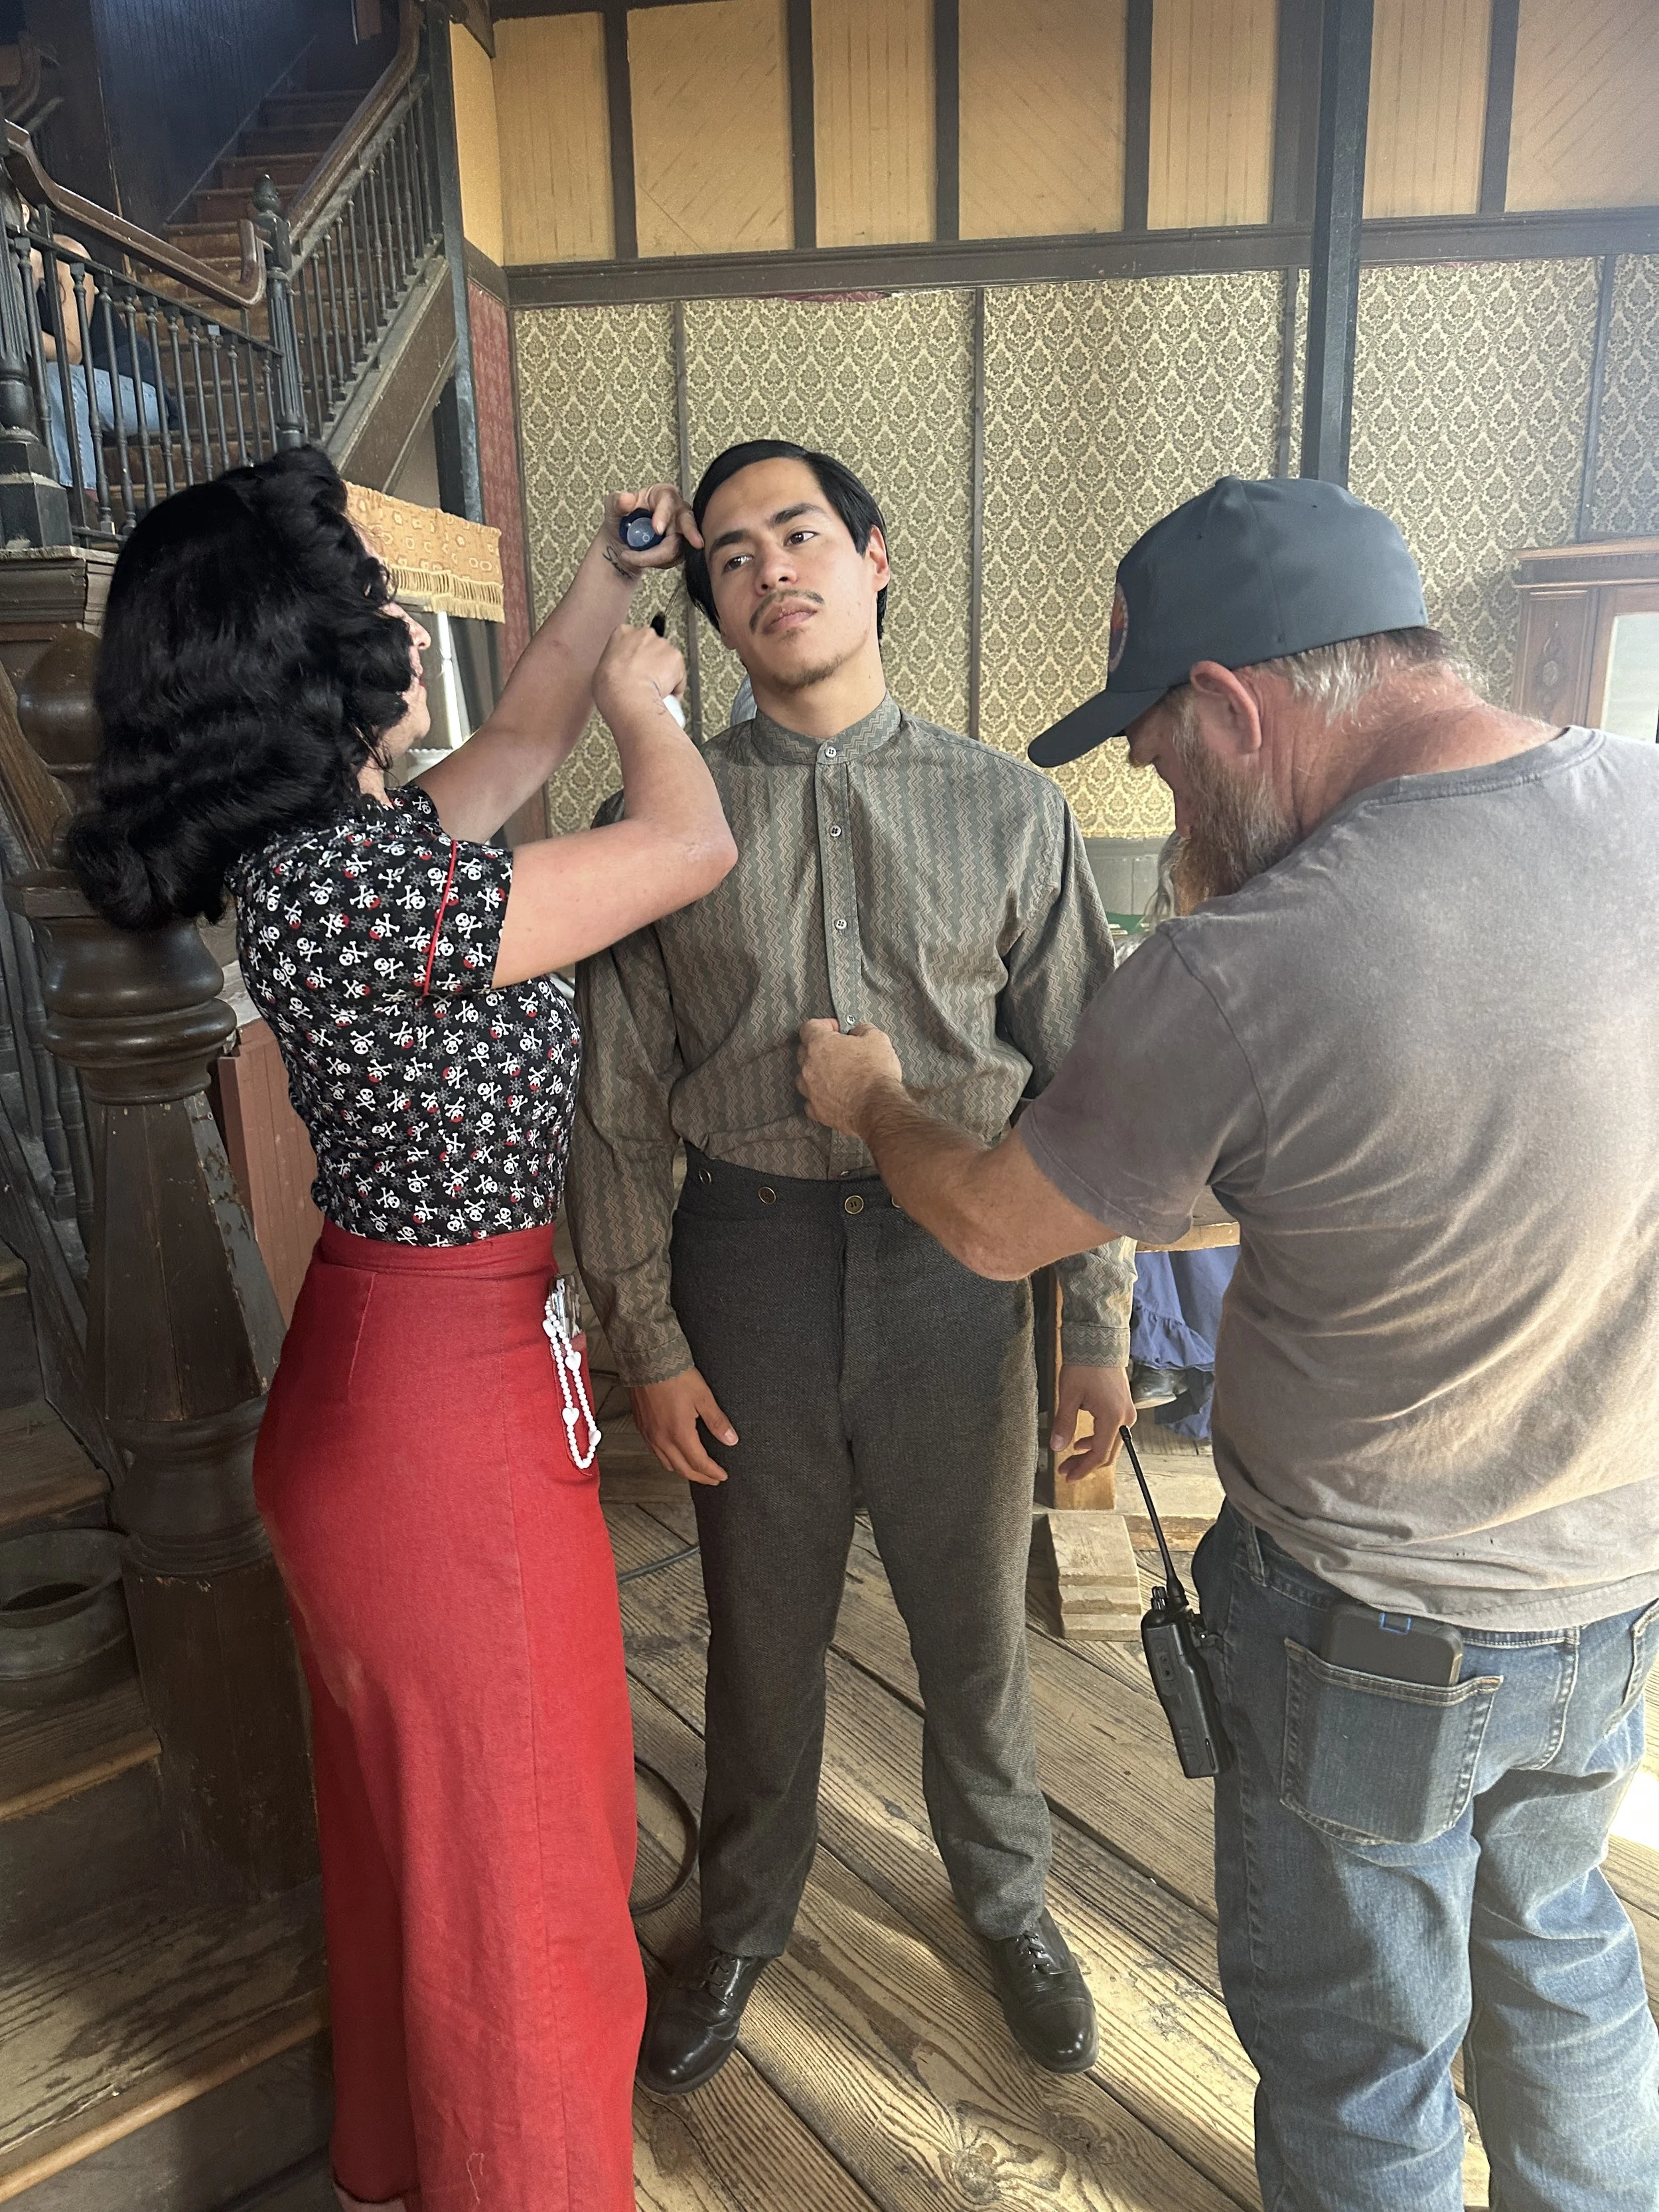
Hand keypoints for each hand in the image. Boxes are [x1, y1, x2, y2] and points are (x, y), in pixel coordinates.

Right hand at [593, 622, 686, 726]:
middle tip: (647, 679)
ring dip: (665, 673)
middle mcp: (644, 633)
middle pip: (653, 646)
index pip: (633, 640)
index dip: (636, 656)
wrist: (625, 693)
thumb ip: (615, 663)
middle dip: (652, 661)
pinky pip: (679, 674)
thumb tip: (619, 674)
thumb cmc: (610, 685)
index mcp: (622, 632)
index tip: (636, 666)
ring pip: (668, 659)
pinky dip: (676, 685)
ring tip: (656, 690)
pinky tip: (667, 696)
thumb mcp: (602, 668)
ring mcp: (662, 644)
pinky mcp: (676, 657)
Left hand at [602, 484, 700, 579]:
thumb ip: (617, 502)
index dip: (664, 515)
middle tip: (697, 543)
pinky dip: (656, 563)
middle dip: (691, 533)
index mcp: (663, 495)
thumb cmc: (621, 518)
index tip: (656, 529)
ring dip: (655, 557)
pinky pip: (674, 559)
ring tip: (630, 557)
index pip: (668, 501)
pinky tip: (643, 559)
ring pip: (678, 546)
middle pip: (687, 522)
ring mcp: (683, 531)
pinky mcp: (682, 548)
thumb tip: (626, 499)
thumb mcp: (613, 507)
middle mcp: (677, 511)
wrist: (623, 540)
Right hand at [630, 1368, 738, 1486]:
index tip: (722, 1476)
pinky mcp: (642, 1427)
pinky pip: (655, 1452)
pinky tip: (675, 1454)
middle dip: (700, 1477)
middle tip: (713, 1479)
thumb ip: (717, 1421)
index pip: (699, 1463)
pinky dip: (668, 1460)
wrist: (648, 1361)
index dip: (713, 1472)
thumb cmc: (675, 1376)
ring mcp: (649, 1435)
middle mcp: (662, 1439)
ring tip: (696, 1470)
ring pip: (667, 1464)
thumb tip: (731, 1439)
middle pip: (682, 1469)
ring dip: (683, 1470)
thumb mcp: (703, 1397)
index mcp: (679, 1434)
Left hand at [797, 1019, 904, 1136]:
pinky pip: (811, 1099)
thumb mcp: (877, 1039)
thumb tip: (859, 1031)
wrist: (877, 1107)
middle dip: (820, 1048)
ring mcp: (811, 1090)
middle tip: (839, 1050)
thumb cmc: (875, 1075)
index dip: (824, 1025)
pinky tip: (832, 1094)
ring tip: (835, 1073)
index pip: (810, 1027)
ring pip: (804, 1076)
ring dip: (816, 1072)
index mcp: (820, 1045)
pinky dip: (819, 1096)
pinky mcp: (817, 1110)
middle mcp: (810, 1067)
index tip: (836, 1029)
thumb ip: (863, 1029)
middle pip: (804, 1051)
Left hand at [1053, 1364, 1134, 1481]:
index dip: (1083, 1469)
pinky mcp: (1123, 1407)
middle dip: (1086, 1465)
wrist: (1099, 1343)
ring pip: (1111, 1444)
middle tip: (1065, 1470)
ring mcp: (1127, 1413)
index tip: (1067, 1477)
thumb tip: (1056, 1447)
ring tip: (1070, 1457)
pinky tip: (1082, 1442)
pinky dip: (1098, 1441)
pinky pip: (1113, 1433)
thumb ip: (1064, 1423)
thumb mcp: (1068, 1396)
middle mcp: (1125, 1419)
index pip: (1099, 1455)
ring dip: (1091, 1454)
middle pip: (1108, 1454)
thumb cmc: (1084, 1366)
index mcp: (1112, 1418)